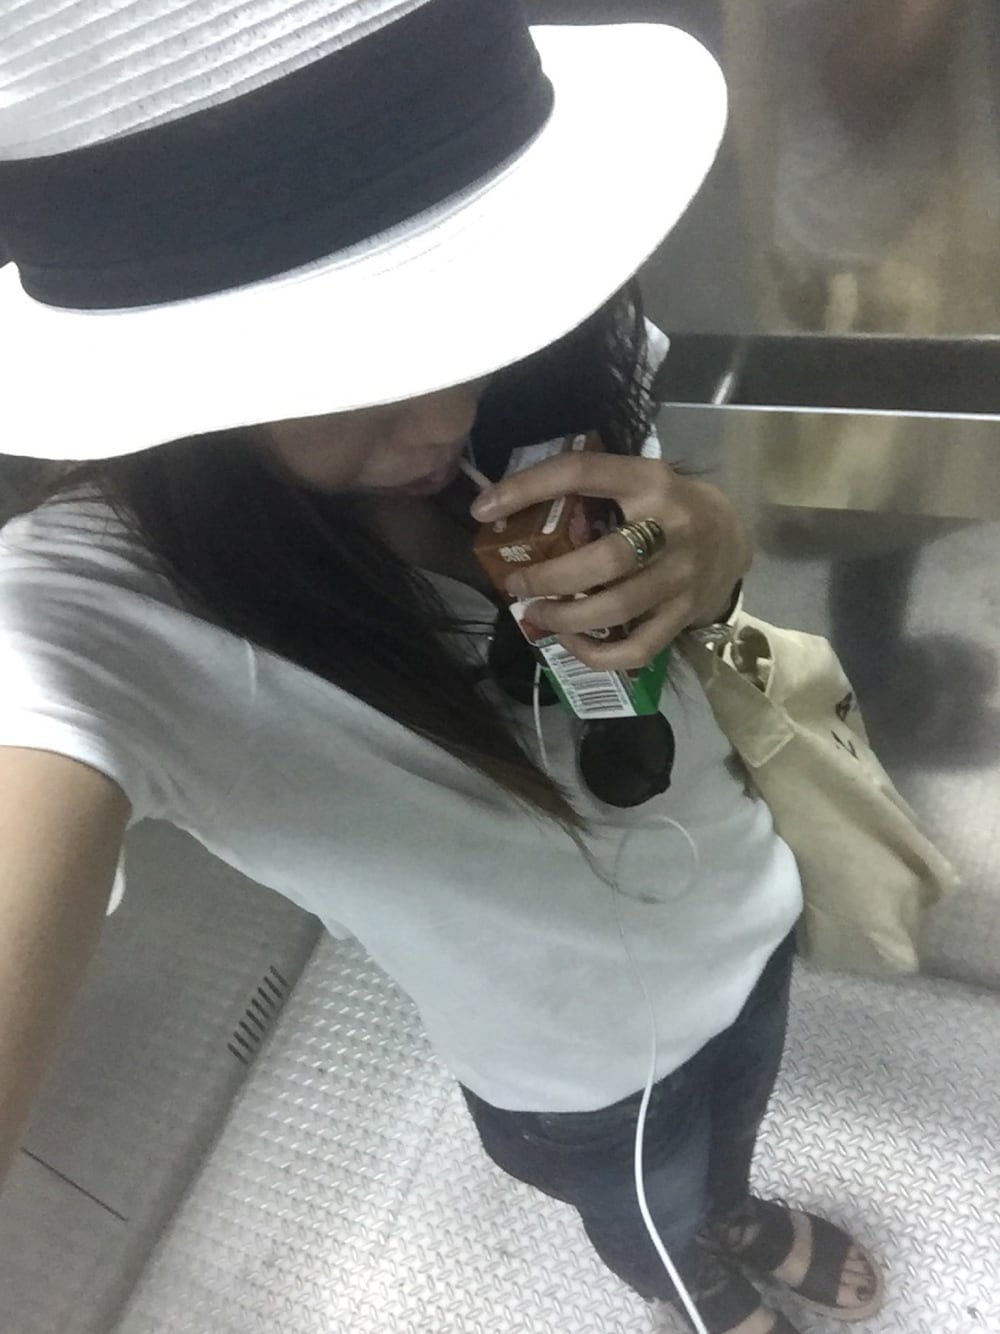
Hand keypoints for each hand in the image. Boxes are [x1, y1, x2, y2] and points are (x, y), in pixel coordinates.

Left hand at [470, 452, 751, 671]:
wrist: (734, 539)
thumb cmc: (668, 505)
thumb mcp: (638, 479)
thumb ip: (591, 489)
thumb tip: (510, 506)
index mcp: (649, 481)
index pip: (581, 473)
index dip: (526, 489)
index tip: (484, 508)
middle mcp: (670, 528)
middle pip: (603, 561)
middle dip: (549, 576)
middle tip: (516, 581)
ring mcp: (680, 578)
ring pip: (617, 608)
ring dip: (566, 617)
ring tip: (536, 612)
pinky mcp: (683, 617)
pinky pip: (636, 649)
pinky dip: (596, 654)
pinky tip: (571, 641)